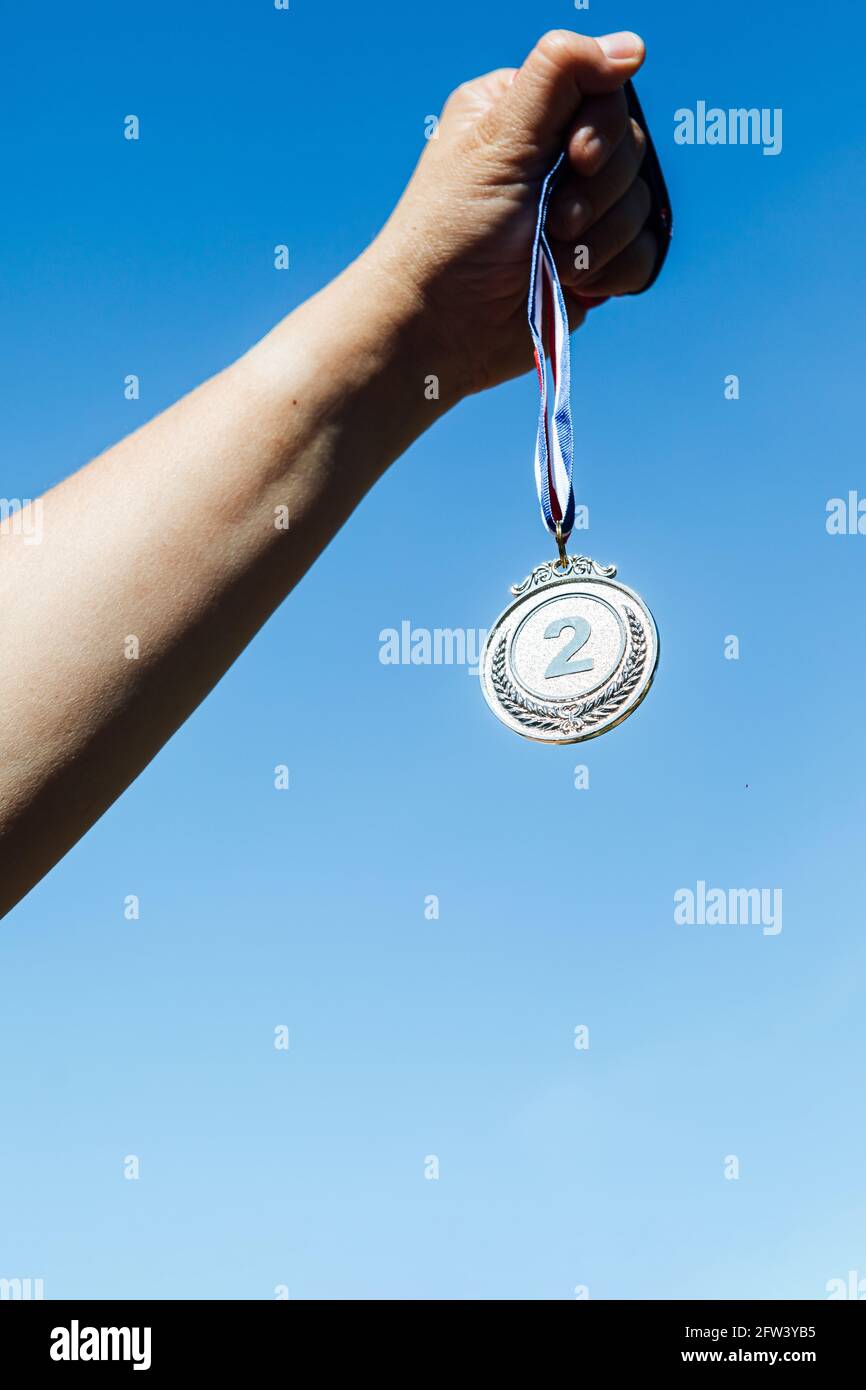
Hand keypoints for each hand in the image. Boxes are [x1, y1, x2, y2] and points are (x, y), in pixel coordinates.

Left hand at [370, 29, 657, 397]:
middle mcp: (555, 159)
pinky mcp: (591, 266)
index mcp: (527, 114)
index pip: (606, 94)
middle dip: (596, 194)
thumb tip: (631, 47)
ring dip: (598, 240)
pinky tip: (572, 283)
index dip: (602, 131)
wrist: (440, 328)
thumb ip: (561, 76)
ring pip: (640, 206)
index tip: (575, 160)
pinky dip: (613, 272)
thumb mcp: (499, 138)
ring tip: (551, 260)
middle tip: (551, 222)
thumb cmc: (453, 232)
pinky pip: (642, 255)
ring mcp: (578, 215)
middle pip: (631, 151)